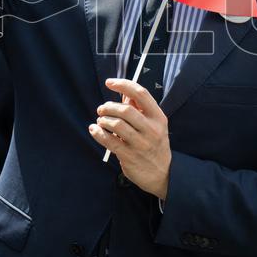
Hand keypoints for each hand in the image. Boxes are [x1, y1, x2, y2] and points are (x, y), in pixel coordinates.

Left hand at [91, 78, 171, 198]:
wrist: (162, 174)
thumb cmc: (154, 144)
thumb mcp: (154, 124)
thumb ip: (140, 108)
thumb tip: (124, 93)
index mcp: (158, 117)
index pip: (141, 94)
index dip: (123, 85)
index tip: (110, 82)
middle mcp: (151, 129)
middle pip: (126, 110)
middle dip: (109, 107)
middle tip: (102, 109)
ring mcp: (141, 144)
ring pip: (117, 125)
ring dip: (104, 120)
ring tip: (101, 121)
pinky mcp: (129, 156)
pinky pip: (109, 141)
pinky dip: (98, 133)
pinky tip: (94, 130)